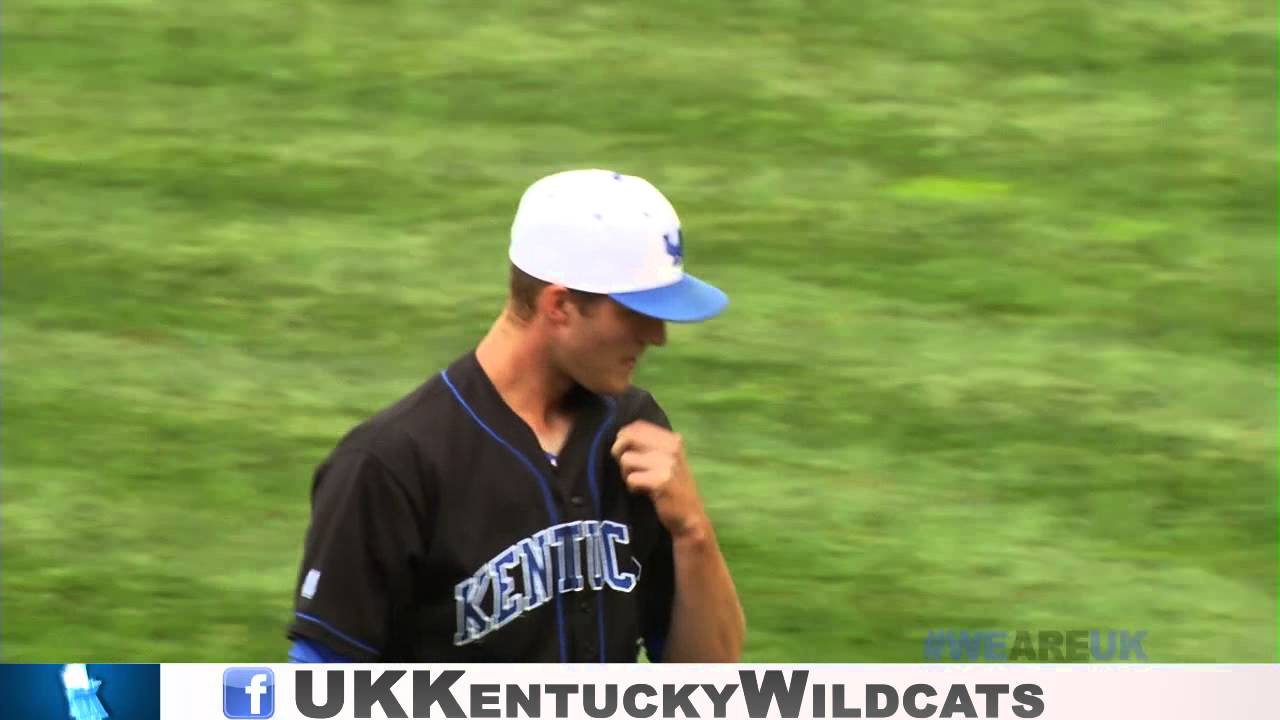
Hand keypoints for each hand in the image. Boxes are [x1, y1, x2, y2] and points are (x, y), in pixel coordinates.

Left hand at [610, 420, 708, 540]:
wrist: (689, 517)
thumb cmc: (673, 488)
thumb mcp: (666, 461)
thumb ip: (647, 446)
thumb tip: (620, 436)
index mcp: (673, 439)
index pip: (637, 426)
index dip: (624, 437)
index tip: (627, 453)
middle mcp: (672, 447)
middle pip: (627, 439)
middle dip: (621, 454)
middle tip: (630, 470)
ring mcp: (668, 463)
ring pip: (626, 460)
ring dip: (627, 474)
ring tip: (640, 483)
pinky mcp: (661, 481)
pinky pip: (631, 479)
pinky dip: (633, 487)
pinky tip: (643, 492)